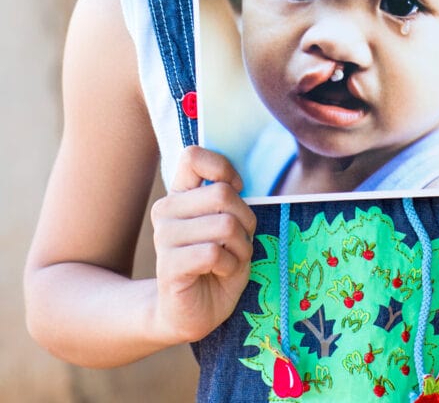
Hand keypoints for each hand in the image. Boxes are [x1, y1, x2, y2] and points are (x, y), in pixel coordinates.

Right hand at [151, 146, 255, 344]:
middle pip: (222, 193)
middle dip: (245, 219)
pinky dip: (230, 265)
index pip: (193, 156)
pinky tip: (222, 273)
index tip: (236, 190)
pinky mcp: (168, 266)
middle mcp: (167, 210)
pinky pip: (214, 253)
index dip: (223, 169)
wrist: (195, 311)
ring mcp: (164, 237)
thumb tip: (236, 181)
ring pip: (224, 225)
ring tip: (232, 259)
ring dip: (241, 247)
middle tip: (240, 240)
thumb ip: (227, 198)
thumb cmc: (218, 263)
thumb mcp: (228, 223)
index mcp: (180, 193)